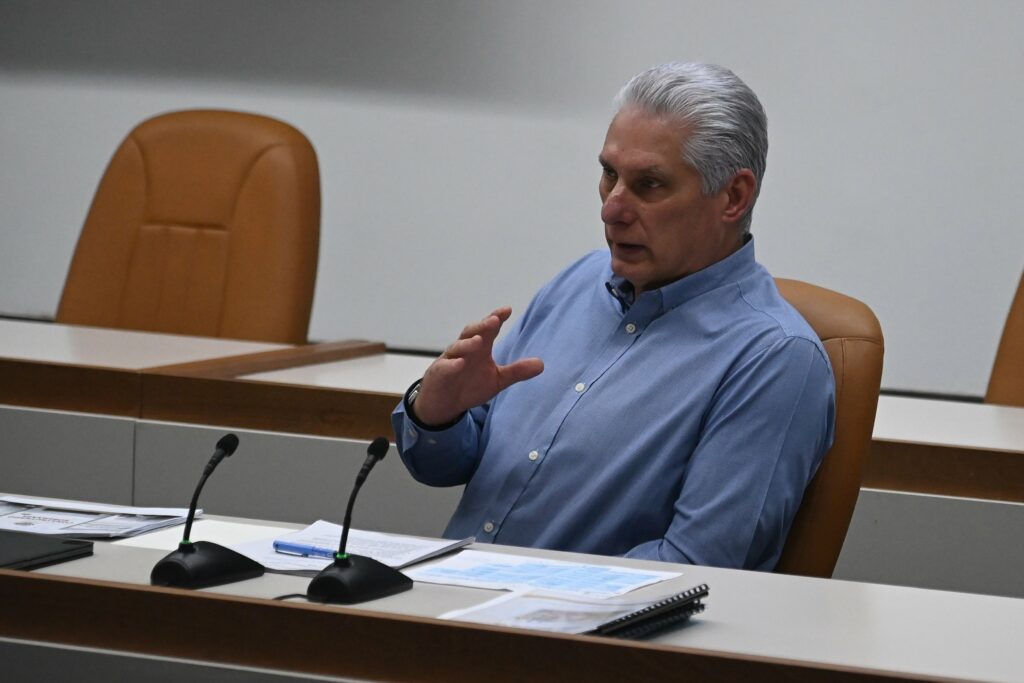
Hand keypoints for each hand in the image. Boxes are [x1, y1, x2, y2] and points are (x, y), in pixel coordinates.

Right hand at [412, 306, 543, 425]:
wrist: (445, 404)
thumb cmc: (469, 386)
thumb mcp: (497, 380)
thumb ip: (516, 371)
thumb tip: (542, 364)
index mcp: (480, 348)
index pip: (489, 329)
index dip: (497, 318)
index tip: (507, 310)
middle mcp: (464, 350)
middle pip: (471, 333)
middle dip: (482, 326)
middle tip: (494, 320)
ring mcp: (449, 360)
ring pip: (457, 348)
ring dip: (467, 344)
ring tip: (479, 340)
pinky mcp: (438, 374)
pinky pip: (444, 367)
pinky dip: (451, 365)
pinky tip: (459, 364)